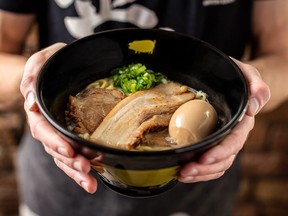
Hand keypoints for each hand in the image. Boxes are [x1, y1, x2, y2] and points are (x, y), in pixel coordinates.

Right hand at [20, 43, 96, 192]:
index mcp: (39, 109)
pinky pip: (73, 156)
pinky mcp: (71, 137)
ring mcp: (59, 133)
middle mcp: (48, 125)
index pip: (42, 129)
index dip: (54, 141)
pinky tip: (92, 179)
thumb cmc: (55, 61)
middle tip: (86, 169)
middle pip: (54, 148)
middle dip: (69, 161)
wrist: (67, 65)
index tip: (68, 150)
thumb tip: (30, 102)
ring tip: (90, 184)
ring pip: (64, 157)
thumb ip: (33, 76)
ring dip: (76, 172)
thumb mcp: (43, 61)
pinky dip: (81, 169)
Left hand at [178, 59, 270, 182]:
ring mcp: (223, 141)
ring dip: (199, 173)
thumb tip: (253, 108)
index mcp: (242, 122)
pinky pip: (208, 163)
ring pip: (216, 165)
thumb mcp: (248, 75)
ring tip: (181, 174)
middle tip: (184, 171)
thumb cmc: (238, 78)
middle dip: (205, 168)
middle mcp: (233, 135)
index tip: (203, 158)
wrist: (231, 82)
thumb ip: (257, 88)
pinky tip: (184, 172)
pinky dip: (198, 170)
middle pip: (224, 159)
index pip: (234, 141)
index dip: (220, 152)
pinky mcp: (212, 143)